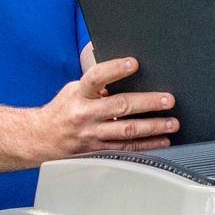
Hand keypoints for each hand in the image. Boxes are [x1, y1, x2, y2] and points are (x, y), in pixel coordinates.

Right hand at [37, 54, 178, 157]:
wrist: (42, 138)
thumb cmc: (64, 110)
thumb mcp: (74, 90)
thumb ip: (96, 83)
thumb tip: (123, 71)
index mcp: (78, 94)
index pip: (95, 77)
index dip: (114, 69)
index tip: (134, 63)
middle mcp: (85, 115)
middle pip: (119, 107)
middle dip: (147, 103)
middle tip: (168, 100)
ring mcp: (92, 135)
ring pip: (126, 131)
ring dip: (153, 127)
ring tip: (172, 123)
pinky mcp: (98, 151)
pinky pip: (126, 149)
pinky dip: (147, 145)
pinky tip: (161, 141)